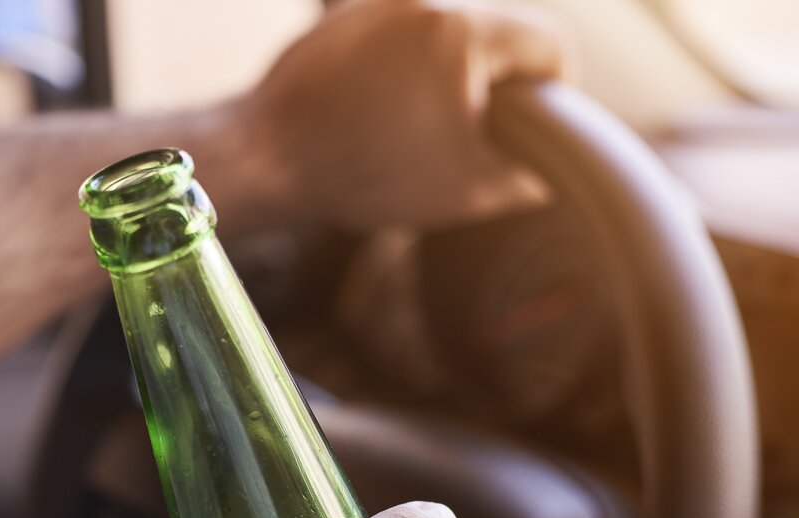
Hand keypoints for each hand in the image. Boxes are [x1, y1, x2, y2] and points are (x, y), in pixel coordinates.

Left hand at [242, 0, 569, 229]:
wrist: (266, 159)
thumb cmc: (364, 174)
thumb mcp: (463, 192)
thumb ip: (522, 180)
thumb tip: (546, 179)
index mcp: (464, 31)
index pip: (547, 43)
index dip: (556, 90)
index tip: (537, 126)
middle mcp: (422, 2)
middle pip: (496, 32)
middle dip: (496, 80)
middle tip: (478, 131)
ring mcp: (375, 5)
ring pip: (443, 33)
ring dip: (448, 72)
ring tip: (423, 124)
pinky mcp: (340, 20)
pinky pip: (394, 35)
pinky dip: (402, 68)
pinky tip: (383, 111)